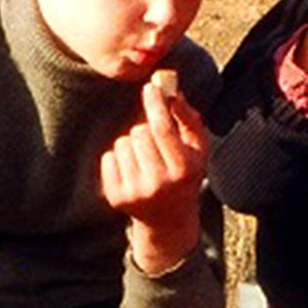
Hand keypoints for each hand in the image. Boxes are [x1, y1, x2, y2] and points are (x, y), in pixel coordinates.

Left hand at [101, 75, 207, 273]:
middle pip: (139, 132)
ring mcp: (135, 192)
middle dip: (145, 128)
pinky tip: (132, 170)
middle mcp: (158, 184)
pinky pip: (108, 157)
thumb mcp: (198, 149)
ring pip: (122, 142)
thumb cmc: (185, 175)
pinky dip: (119, 158)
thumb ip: (188, 117)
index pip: (162, 129)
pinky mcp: (115, 197)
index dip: (155, 104)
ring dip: (132, 144)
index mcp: (183, 170)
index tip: (150, 87)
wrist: (168, 220)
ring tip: (145, 159)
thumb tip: (169, 90)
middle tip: (155, 142)